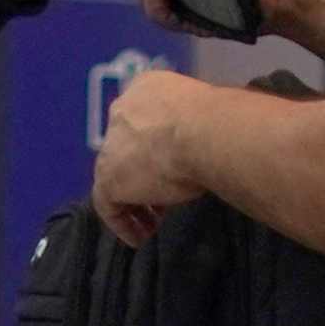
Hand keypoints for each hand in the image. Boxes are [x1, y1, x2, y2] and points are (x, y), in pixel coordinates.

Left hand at [90, 70, 212, 243]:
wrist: (204, 130)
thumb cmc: (216, 119)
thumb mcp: (204, 115)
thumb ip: (194, 125)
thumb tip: (207, 142)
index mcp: (146, 88)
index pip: (142, 122)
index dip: (153, 149)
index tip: (169, 169)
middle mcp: (121, 112)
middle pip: (125, 149)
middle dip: (141, 175)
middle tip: (161, 199)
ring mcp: (110, 145)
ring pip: (115, 176)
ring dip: (133, 201)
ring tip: (152, 224)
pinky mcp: (108, 177)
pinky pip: (108, 205)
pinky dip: (123, 222)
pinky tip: (140, 237)